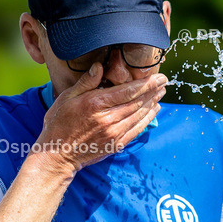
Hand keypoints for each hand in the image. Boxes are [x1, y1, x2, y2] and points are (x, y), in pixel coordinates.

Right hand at [34, 63, 166, 170]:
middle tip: (165, 81)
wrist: (57, 155)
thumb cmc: (59, 124)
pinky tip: (153, 110)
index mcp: (96, 104)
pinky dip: (147, 119)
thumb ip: (86, 82)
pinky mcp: (116, 144)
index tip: (159, 76)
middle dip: (154, 91)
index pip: (129, 91)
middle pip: (138, 102)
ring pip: (140, 115)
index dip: (147, 83)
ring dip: (153, 103)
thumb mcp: (67, 98)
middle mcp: (108, 119)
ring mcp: (114, 133)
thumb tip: (100, 66)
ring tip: (162, 93)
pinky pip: (137, 129)